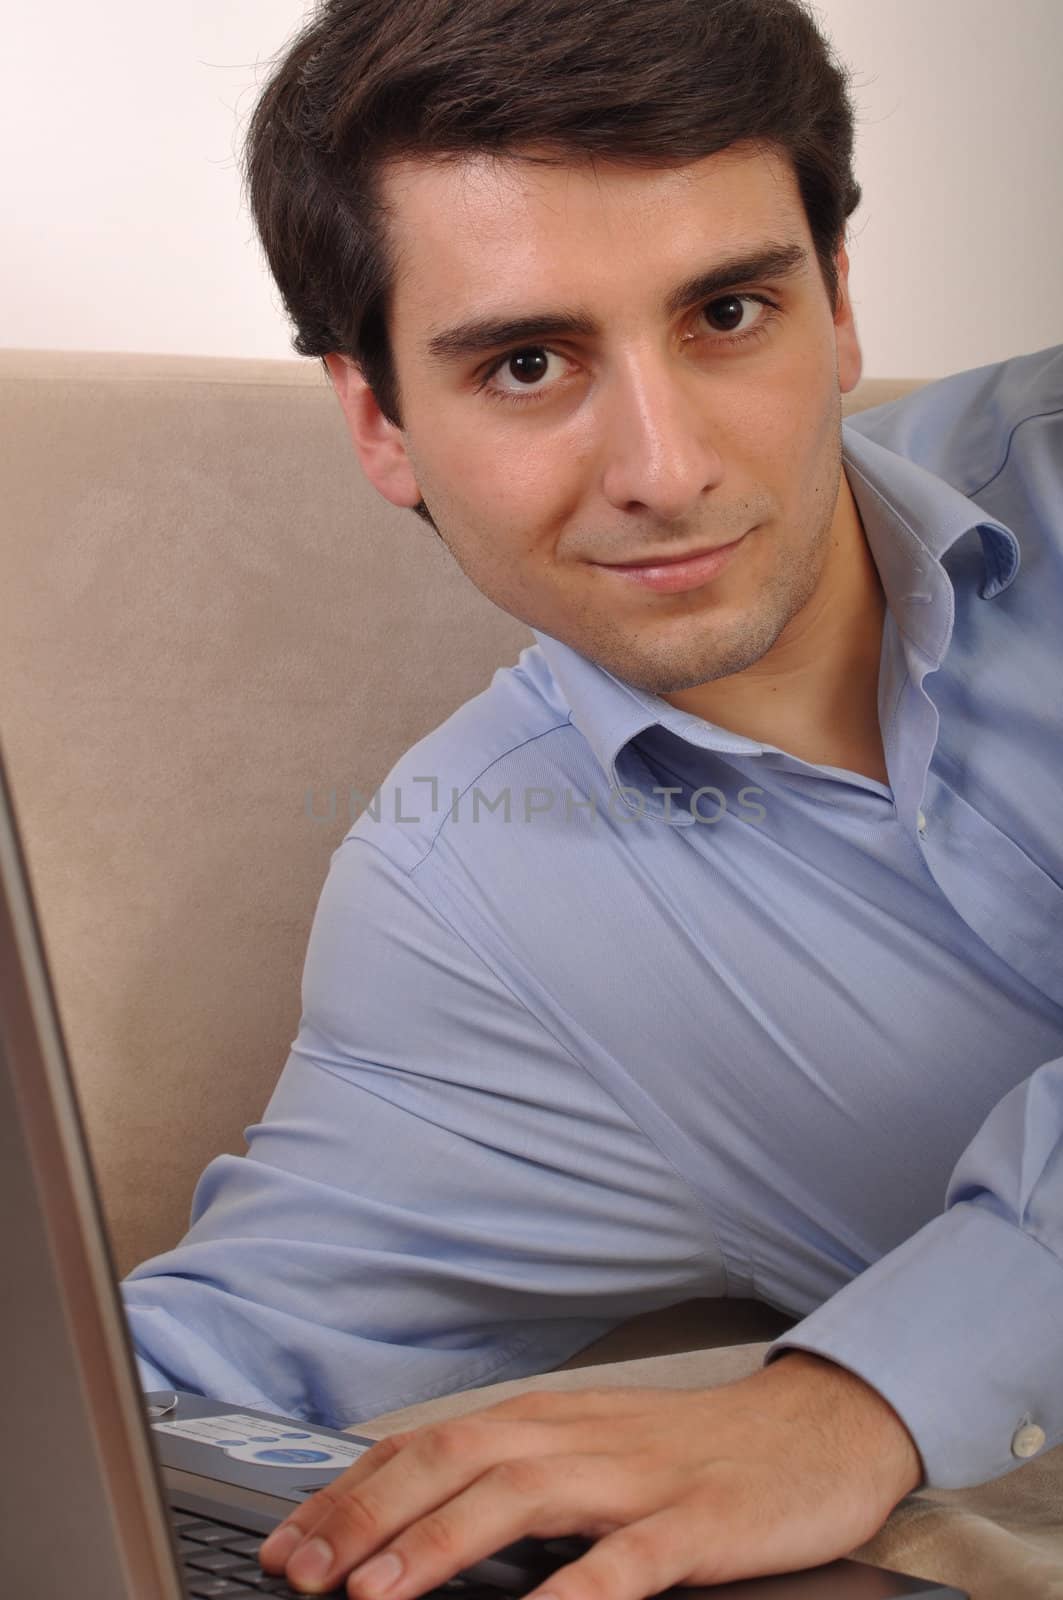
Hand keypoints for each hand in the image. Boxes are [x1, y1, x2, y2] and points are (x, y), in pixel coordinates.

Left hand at [258, 1351, 922, 1597]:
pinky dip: (574, 1589)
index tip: (287, 1542)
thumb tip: (417, 1519)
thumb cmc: (692, 1451)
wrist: (814, 1429)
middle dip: (366, 1516)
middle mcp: (578, 1438)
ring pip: (520, 1499)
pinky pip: (627, 1560)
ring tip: (374, 1594)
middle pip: (454, 1461)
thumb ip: (516, 1477)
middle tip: (298, 1572)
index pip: (428, 1446)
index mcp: (547, 1422)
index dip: (350, 1492)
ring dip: (438, 1545)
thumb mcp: (593, 1450)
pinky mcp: (696, 1523)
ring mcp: (637, 1480)